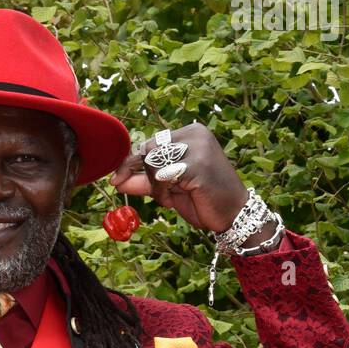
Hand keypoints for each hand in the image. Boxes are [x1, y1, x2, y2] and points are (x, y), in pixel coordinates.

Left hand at [110, 122, 264, 236]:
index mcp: (190, 132)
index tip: (116, 179)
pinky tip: (178, 197)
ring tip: (172, 196)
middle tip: (160, 194)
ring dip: (156, 186)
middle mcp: (195, 134)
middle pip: (149, 149)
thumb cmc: (203, 199)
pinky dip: (163, 191)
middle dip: (145, 176)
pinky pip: (163, 176)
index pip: (150, 142)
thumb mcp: (169, 188)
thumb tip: (117, 181)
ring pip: (153, 162)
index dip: (131, 161)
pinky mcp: (197, 164)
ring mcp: (198, 147)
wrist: (232, 214)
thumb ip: (145, 181)